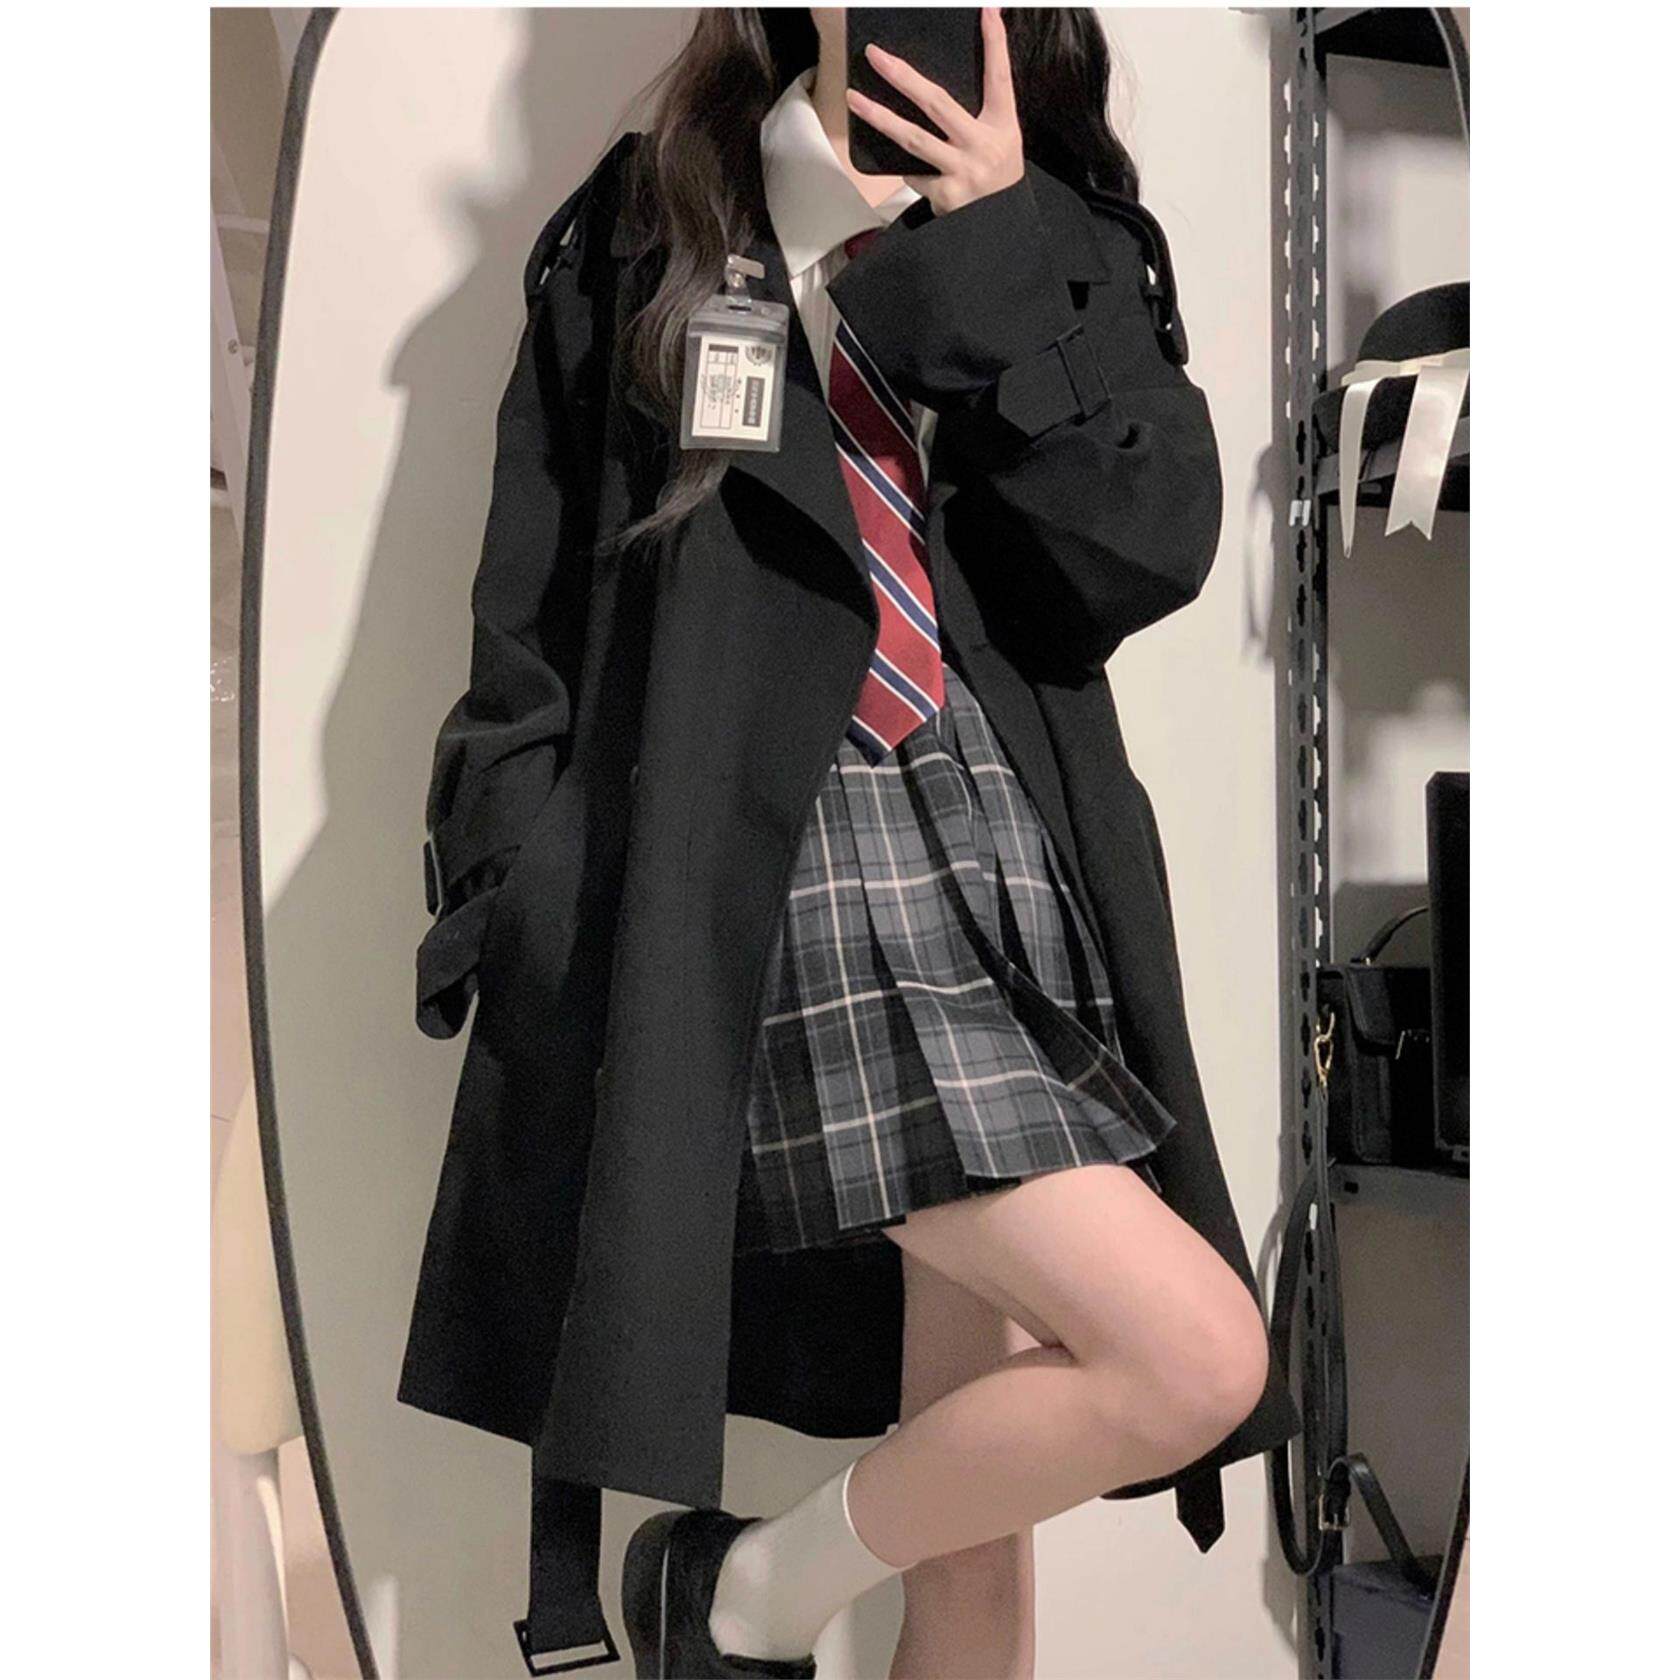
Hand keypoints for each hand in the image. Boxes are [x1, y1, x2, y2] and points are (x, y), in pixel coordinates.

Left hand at [845, 6, 1023, 215]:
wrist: (1002, 227)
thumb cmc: (997, 177)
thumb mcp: (1001, 140)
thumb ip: (978, 113)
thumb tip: (935, 86)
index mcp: (1002, 125)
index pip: (999, 77)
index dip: (994, 43)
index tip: (986, 11)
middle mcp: (983, 145)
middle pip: (937, 103)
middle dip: (902, 76)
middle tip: (876, 56)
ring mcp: (963, 171)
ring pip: (913, 138)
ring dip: (880, 117)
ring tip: (854, 99)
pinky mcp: (946, 195)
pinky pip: (914, 173)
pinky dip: (906, 167)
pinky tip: (900, 162)